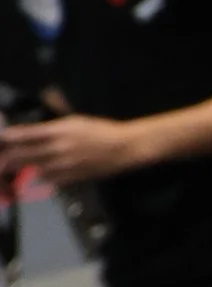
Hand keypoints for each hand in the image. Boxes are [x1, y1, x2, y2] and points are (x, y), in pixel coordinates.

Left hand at [10, 111, 153, 186]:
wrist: (124, 148)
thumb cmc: (101, 130)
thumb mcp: (77, 118)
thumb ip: (57, 118)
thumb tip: (44, 107)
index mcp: (60, 130)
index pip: (29, 134)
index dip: (12, 136)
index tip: (3, 137)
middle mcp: (59, 148)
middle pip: (28, 154)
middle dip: (11, 156)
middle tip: (2, 158)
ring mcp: (65, 165)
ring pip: (36, 169)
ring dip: (23, 168)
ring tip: (11, 169)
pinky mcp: (73, 177)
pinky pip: (51, 180)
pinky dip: (41, 178)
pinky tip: (36, 176)